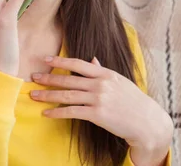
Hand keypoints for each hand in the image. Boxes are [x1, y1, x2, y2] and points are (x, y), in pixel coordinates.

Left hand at [30, 56, 172, 164]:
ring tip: (34, 95)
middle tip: (33, 77)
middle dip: (48, 78)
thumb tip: (93, 60)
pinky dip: (57, 113)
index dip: (60, 61)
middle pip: (69, 80)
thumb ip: (103, 72)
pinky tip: (47, 113)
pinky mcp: (97, 114)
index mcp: (105, 74)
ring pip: (67, 96)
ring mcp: (99, 99)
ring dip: (48, 96)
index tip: (46, 59)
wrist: (146, 121)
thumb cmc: (133, 101)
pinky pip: (72, 112)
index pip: (78, 64)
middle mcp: (100, 84)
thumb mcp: (119, 82)